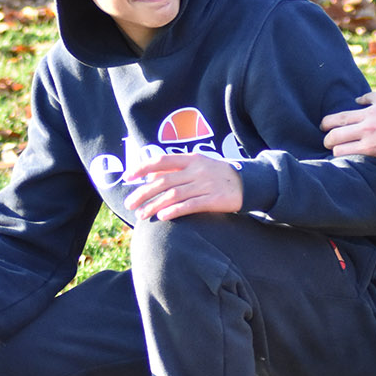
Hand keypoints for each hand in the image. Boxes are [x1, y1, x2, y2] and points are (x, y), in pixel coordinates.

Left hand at [124, 153, 242, 219]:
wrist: (247, 183)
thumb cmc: (216, 175)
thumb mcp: (197, 165)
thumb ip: (176, 170)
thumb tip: (150, 177)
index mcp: (191, 159)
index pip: (161, 161)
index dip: (142, 168)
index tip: (128, 177)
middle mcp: (196, 170)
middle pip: (164, 181)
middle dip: (143, 193)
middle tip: (129, 204)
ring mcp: (206, 185)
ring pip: (174, 195)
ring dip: (154, 205)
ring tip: (141, 215)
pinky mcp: (214, 199)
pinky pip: (191, 205)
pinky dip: (175, 211)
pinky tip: (163, 217)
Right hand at [320, 91, 375, 173]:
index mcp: (370, 148)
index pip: (340, 151)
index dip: (335, 154)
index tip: (336, 154)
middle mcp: (366, 130)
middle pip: (335, 134)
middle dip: (327, 139)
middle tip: (326, 140)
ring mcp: (372, 113)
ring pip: (342, 116)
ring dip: (330, 121)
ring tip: (324, 123)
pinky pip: (365, 98)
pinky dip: (360, 101)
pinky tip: (358, 103)